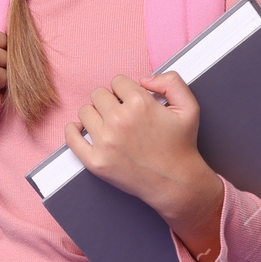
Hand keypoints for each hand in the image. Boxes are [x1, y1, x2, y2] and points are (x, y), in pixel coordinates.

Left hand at [64, 72, 224, 261]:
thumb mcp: (189, 107)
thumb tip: (144, 78)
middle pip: (98, 94)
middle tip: (121, 114)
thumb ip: (171, 82)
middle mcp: (120, 120)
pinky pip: (71, 138)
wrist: (176, 183)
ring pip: (85, 111)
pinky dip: (73, 131)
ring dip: (95, 114)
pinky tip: (81, 130)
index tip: (131, 101)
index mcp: (140, 103)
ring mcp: (105, 142)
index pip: (117, 81)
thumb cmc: (181, 145)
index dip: (125, 90)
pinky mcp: (95, 161)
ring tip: (108, 124)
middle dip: (109, 100)